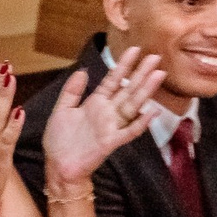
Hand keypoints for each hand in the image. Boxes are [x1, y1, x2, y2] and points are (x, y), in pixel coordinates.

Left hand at [39, 47, 163, 187]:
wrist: (58, 166)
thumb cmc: (59, 141)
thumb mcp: (61, 110)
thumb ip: (72, 91)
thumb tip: (83, 70)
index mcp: (95, 103)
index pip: (113, 80)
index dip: (123, 65)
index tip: (135, 50)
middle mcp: (107, 112)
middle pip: (128, 89)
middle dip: (141, 73)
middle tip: (156, 57)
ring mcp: (111, 127)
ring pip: (132, 105)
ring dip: (145, 91)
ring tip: (158, 75)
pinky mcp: (110, 142)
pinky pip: (128, 131)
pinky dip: (140, 123)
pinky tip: (152, 112)